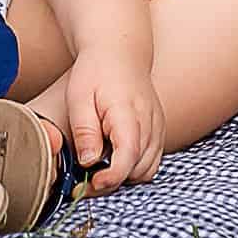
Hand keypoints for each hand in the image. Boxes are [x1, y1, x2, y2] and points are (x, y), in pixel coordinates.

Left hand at [64, 45, 166, 192]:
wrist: (119, 52)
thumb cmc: (96, 72)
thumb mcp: (79, 97)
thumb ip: (84, 129)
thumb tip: (88, 162)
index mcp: (128, 112)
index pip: (129, 155)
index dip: (112, 177)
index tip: (91, 184)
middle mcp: (150, 123)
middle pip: (138, 169)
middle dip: (112, 181)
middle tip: (82, 183)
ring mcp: (158, 128)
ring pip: (147, 170)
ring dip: (123, 177)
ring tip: (95, 171)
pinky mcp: (158, 132)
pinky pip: (151, 161)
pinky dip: (133, 168)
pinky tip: (111, 161)